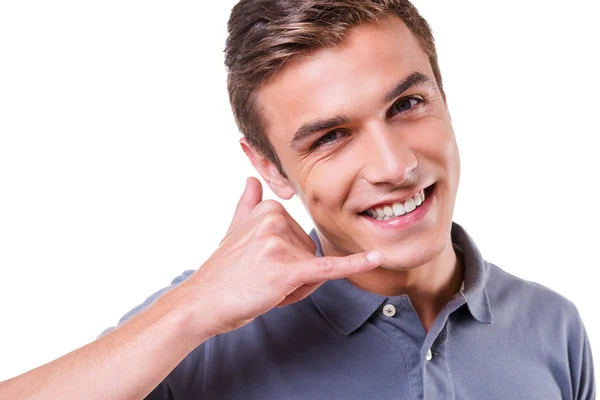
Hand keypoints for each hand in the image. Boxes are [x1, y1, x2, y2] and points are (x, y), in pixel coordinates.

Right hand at [185, 177, 381, 335]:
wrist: (202, 302)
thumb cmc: (222, 272)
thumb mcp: (233, 230)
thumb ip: (247, 204)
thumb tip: (251, 179)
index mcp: (269, 209)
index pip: (302, 238)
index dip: (288, 259)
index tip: (261, 266)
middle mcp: (275, 220)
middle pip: (311, 253)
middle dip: (295, 274)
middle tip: (262, 281)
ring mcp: (280, 244)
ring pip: (315, 270)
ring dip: (297, 287)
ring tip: (265, 288)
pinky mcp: (286, 269)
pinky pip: (328, 267)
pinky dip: (354, 264)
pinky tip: (376, 258)